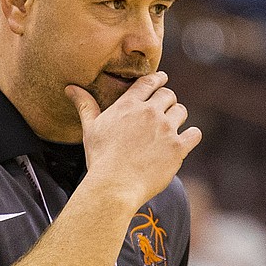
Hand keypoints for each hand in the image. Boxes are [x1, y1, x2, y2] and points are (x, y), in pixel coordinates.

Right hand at [66, 72, 201, 207]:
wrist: (115, 186)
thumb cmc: (100, 158)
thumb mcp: (90, 129)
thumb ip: (85, 105)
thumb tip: (70, 88)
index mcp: (128, 105)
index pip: (148, 82)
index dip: (158, 79)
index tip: (162, 79)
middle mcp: (150, 113)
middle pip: (168, 95)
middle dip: (167, 100)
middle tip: (165, 109)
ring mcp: (165, 130)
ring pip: (181, 111)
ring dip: (177, 117)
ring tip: (171, 127)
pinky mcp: (177, 148)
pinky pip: (194, 134)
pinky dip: (191, 136)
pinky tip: (185, 141)